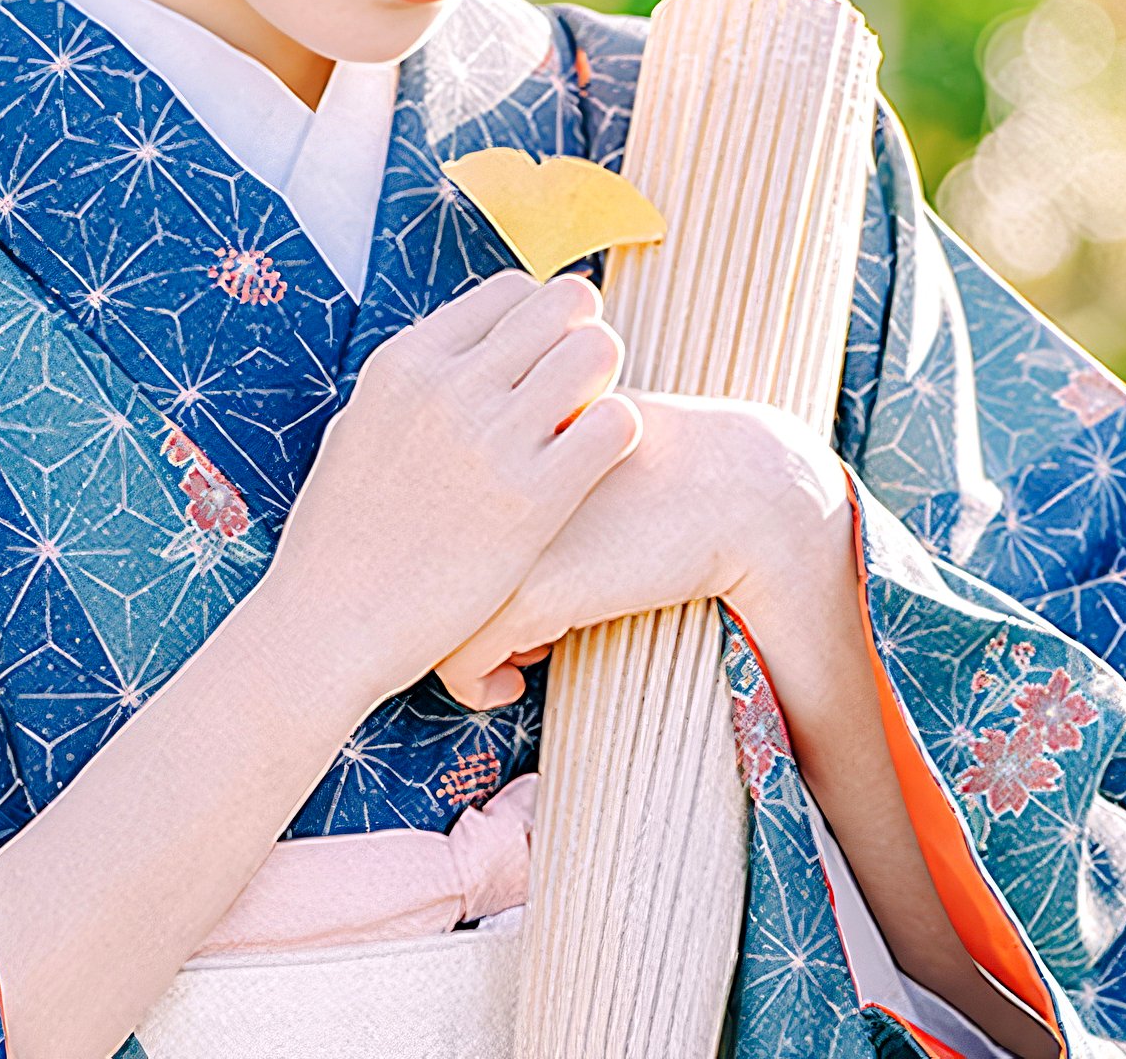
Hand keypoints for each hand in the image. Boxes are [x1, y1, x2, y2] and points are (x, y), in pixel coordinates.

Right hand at [259, 271, 643, 711]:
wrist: (328, 625)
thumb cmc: (340, 538)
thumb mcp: (359, 427)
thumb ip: (416, 383)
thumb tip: (467, 351)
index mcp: (406, 360)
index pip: (515, 288)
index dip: (542, 321)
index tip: (540, 364)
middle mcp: (449, 385)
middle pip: (567, 304)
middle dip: (582, 339)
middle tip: (575, 391)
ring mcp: (491, 439)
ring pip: (599, 352)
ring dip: (604, 385)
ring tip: (583, 428)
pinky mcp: (531, 500)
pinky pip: (615, 424)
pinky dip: (617, 436)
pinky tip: (592, 467)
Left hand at [432, 391, 851, 709]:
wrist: (724, 483)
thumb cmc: (642, 466)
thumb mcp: (557, 445)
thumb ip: (505, 467)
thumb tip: (455, 522)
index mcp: (471, 442)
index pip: (400, 513)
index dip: (415, 563)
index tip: (442, 589)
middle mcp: (468, 484)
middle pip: (401, 566)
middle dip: (421, 612)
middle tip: (451, 630)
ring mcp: (492, 535)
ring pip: (426, 617)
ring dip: (448, 650)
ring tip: (490, 660)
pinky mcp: (528, 589)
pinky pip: (461, 659)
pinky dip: (478, 682)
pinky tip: (512, 683)